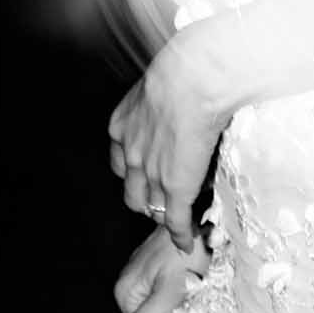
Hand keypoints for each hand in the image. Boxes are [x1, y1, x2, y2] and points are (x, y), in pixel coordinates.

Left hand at [108, 30, 225, 253]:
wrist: (192, 79)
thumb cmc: (183, 69)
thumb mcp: (158, 84)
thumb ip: (160, 99)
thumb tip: (180, 96)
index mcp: (121, 127)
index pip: (122, 163)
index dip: (135, 172)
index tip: (147, 174)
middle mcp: (131, 155)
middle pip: (131, 192)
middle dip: (145, 199)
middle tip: (162, 200)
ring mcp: (152, 175)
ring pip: (151, 207)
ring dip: (163, 215)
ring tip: (177, 219)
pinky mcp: (176, 188)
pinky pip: (176, 220)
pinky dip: (181, 234)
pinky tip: (187, 243)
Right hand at [114, 225, 209, 312]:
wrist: (198, 224)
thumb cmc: (186, 256)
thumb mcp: (169, 292)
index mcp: (126, 290)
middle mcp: (127, 282)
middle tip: (189, 307)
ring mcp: (140, 272)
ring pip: (155, 304)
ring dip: (174, 306)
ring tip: (191, 294)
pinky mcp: (154, 266)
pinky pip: (161, 290)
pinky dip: (176, 292)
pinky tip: (189, 285)